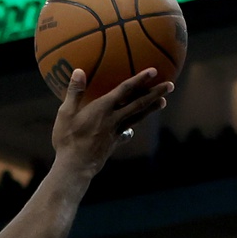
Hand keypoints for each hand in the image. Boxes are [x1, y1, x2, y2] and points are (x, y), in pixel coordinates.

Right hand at [51, 67, 172, 177]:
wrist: (75, 167)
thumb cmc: (67, 140)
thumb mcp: (65, 114)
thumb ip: (74, 92)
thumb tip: (78, 70)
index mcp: (103, 108)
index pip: (125, 90)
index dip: (140, 79)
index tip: (154, 70)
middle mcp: (114, 119)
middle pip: (139, 104)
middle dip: (156, 93)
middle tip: (170, 85)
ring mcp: (116, 132)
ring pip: (138, 117)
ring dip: (151, 109)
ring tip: (163, 102)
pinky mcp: (114, 143)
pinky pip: (126, 133)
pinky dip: (131, 129)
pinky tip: (132, 129)